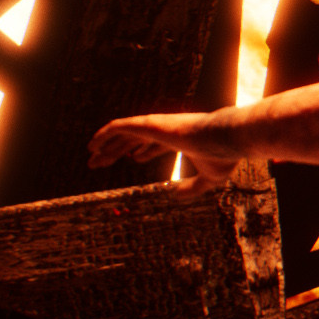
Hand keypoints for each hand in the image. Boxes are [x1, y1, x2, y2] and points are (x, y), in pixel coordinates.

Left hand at [88, 114, 238, 189]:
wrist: (227, 138)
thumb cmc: (223, 155)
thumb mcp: (210, 178)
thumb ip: (193, 187)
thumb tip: (176, 195)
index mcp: (179, 139)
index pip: (156, 142)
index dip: (143, 151)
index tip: (133, 159)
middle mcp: (166, 130)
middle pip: (135, 139)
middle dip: (118, 150)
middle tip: (101, 163)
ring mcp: (157, 125)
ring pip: (124, 133)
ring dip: (106, 144)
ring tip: (91, 155)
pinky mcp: (149, 123)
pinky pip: (119, 126)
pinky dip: (104, 133)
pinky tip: (93, 144)